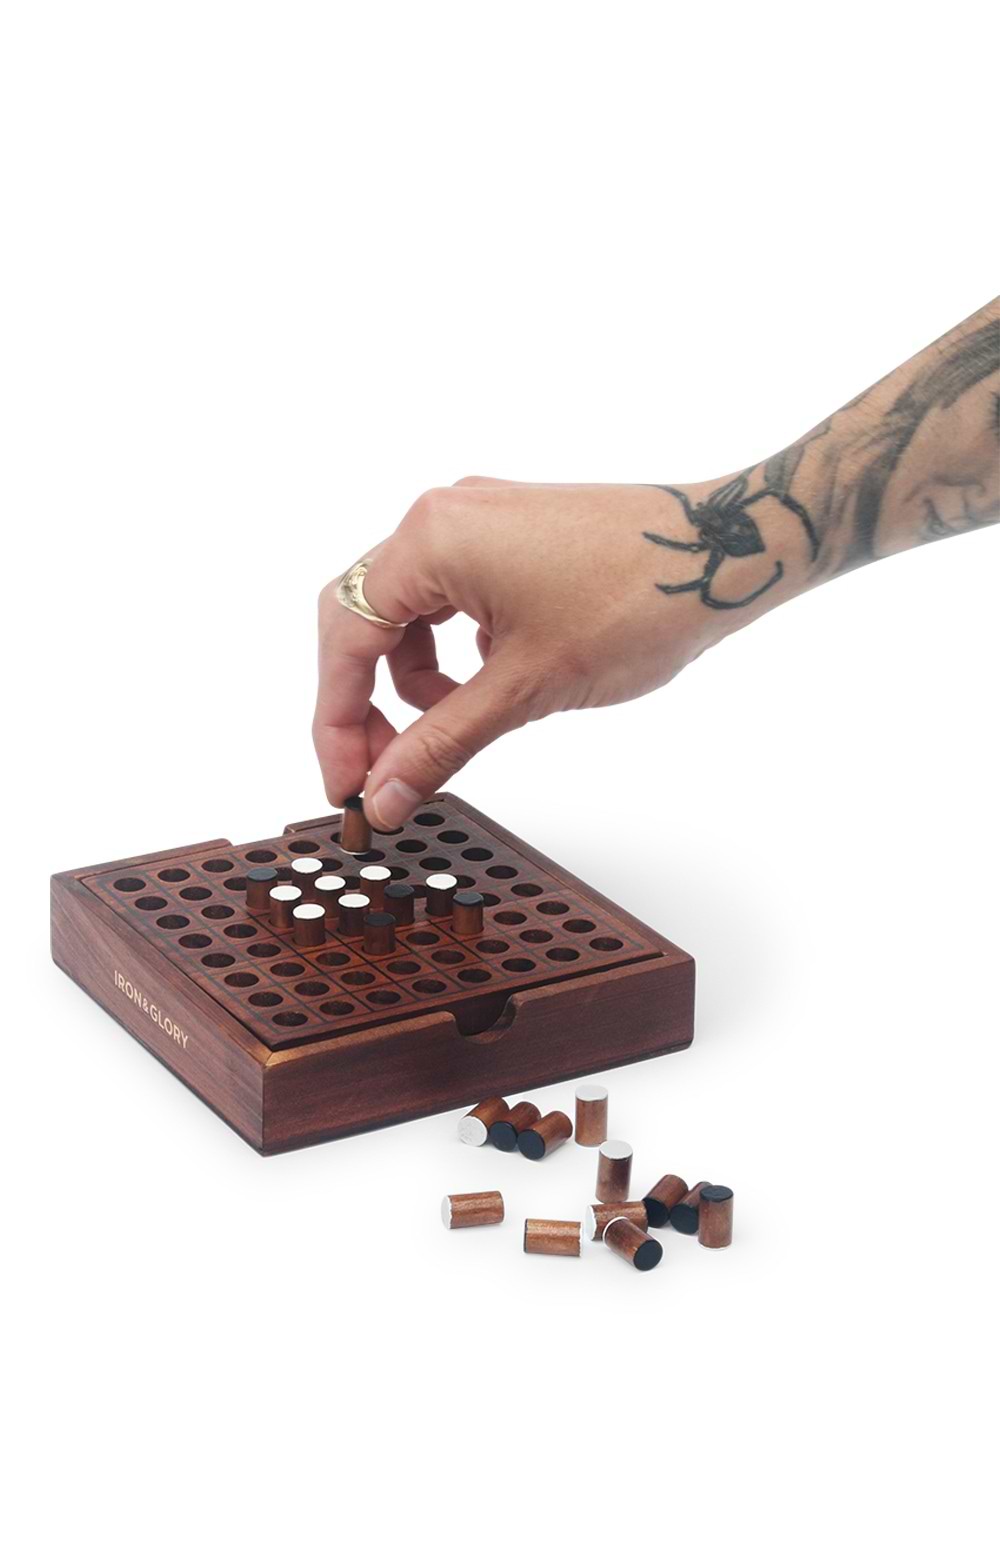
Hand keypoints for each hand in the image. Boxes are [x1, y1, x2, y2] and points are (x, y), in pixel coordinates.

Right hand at [313, 476, 757, 827]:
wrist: (728, 552)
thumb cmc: (637, 604)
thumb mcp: (524, 690)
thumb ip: (440, 745)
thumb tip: (384, 795)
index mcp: (431, 539)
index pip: (346, 638)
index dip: (337, 722)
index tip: (347, 786)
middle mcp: (443, 515)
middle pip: (365, 618)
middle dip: (366, 701)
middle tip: (382, 770)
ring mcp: (480, 517)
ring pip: (409, 611)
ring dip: (415, 678)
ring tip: (454, 726)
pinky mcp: (513, 530)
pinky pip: (452, 595)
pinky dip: (455, 648)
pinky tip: (492, 681)